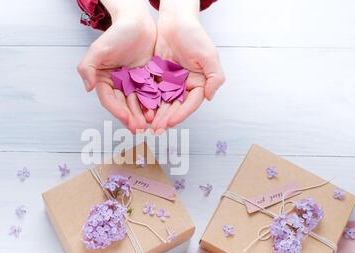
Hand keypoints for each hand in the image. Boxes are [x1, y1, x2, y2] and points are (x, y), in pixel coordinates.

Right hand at [77, 0, 155, 132]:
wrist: (138, 22)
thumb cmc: (117, 33)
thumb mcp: (98, 50)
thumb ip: (87, 68)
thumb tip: (88, 88)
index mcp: (104, 80)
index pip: (109, 100)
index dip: (117, 111)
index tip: (126, 119)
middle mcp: (118, 85)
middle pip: (124, 105)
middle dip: (131, 118)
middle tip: (139, 128)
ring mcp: (133, 83)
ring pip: (138, 103)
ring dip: (142, 115)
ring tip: (149, 124)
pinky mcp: (147, 80)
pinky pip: (150, 95)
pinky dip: (153, 105)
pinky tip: (158, 112)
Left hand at [150, 0, 224, 130]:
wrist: (174, 21)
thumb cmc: (194, 35)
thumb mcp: (209, 55)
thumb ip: (215, 77)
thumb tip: (210, 97)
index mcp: (198, 84)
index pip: (190, 104)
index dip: (181, 114)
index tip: (171, 122)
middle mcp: (184, 86)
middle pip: (174, 107)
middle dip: (165, 119)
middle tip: (156, 129)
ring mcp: (169, 83)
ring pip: (162, 103)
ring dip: (155, 114)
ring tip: (147, 125)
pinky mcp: (156, 78)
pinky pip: (151, 92)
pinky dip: (146, 102)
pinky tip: (139, 111)